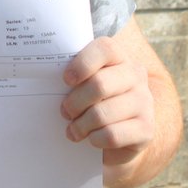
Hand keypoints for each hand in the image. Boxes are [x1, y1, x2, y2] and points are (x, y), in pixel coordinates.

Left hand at [61, 19, 180, 187]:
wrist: (120, 138)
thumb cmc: (92, 103)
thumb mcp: (83, 85)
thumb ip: (72, 76)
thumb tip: (40, 74)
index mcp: (119, 58)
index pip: (105, 49)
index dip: (82, 64)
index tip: (65, 80)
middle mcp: (135, 76)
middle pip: (100, 85)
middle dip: (74, 102)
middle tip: (64, 112)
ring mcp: (144, 102)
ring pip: (103, 113)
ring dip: (81, 125)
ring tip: (73, 130)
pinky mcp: (147, 129)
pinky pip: (112, 134)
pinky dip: (95, 139)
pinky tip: (91, 139)